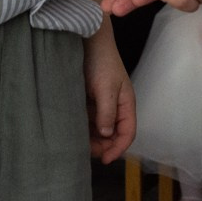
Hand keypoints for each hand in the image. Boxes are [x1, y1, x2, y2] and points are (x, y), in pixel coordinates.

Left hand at [83, 35, 136, 162]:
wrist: (88, 40)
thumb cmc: (102, 62)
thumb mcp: (106, 88)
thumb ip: (107, 112)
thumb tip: (107, 134)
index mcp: (126, 104)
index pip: (127, 133)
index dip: (118, 148)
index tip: (104, 160)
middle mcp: (116, 107)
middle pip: (113, 134)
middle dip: (103, 146)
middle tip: (86, 152)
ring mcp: (101, 104)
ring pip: (99, 129)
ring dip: (92, 139)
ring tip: (78, 144)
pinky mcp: (89, 100)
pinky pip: (88, 120)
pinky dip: (83, 128)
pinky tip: (73, 132)